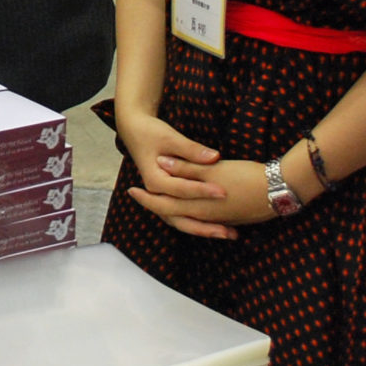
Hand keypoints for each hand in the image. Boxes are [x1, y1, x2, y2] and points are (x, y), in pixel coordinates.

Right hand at [115, 108, 236, 239]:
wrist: (135, 132)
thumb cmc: (151, 133)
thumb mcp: (170, 137)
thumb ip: (192, 150)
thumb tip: (214, 157)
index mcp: (154, 180)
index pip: (181, 190)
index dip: (203, 191)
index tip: (224, 192)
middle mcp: (156, 193)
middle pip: (180, 216)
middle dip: (206, 225)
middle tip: (230, 230)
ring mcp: (162, 197)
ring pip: (182, 221)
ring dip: (205, 230)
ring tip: (230, 234)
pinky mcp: (169, 197)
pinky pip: (184, 216)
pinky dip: (200, 223)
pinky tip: (222, 226)